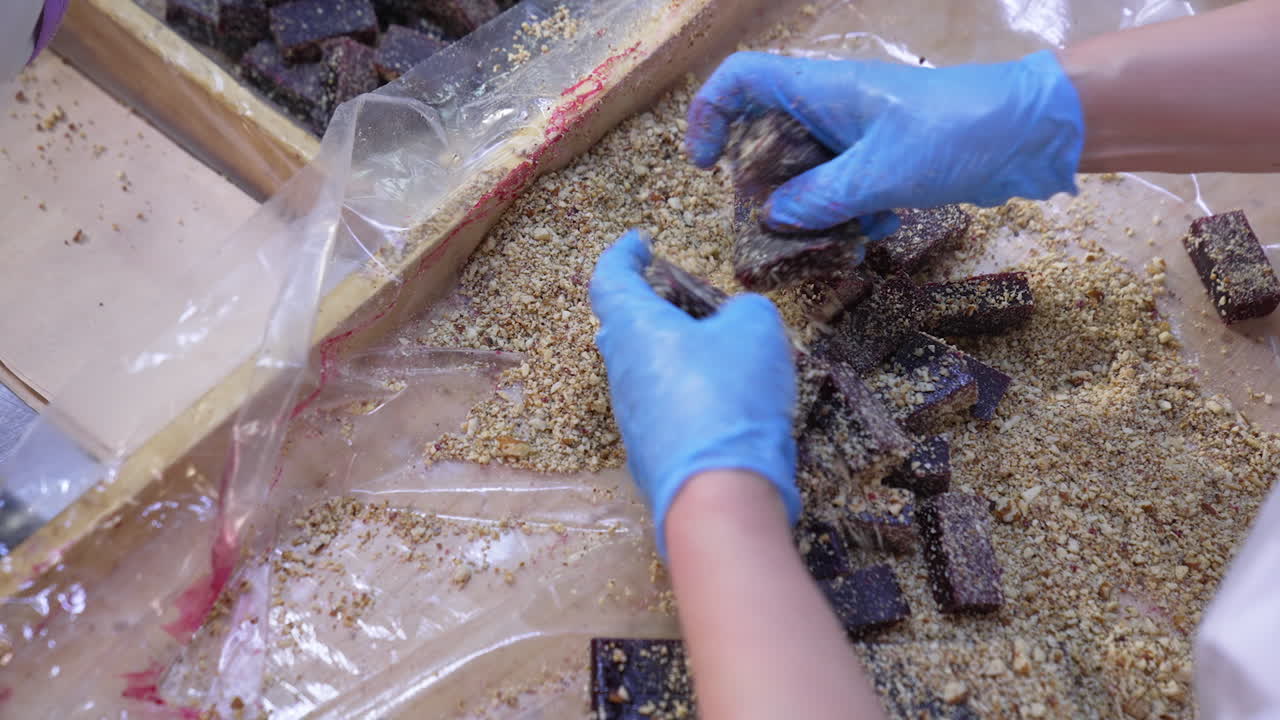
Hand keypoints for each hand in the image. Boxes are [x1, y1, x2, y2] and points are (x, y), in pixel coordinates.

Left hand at [590, 231, 799, 554]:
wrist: (719, 495)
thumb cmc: (729, 397)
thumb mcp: (756, 330)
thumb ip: (745, 310)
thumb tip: (736, 318)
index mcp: (634, 329)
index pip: (610, 279)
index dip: (623, 256)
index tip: (639, 243)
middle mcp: (622, 372)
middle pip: (624, 328)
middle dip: (652, 307)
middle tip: (686, 300)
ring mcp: (633, 417)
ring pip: (647, 370)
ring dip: (675, 353)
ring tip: (722, 350)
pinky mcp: (652, 454)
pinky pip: (666, 408)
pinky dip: (690, 393)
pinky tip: (728, 400)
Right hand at [686, 50, 1083, 231]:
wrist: (1030, 132)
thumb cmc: (954, 133)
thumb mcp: (880, 174)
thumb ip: (819, 200)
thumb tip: (771, 218)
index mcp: (818, 88)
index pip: (738, 80)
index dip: (707, 116)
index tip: (704, 166)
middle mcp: (828, 105)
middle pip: (763, 135)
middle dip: (760, 184)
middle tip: (767, 223)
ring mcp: (855, 132)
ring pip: (803, 169)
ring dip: (808, 208)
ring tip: (826, 239)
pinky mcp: (881, 158)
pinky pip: (840, 186)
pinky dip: (847, 213)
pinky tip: (876, 232)